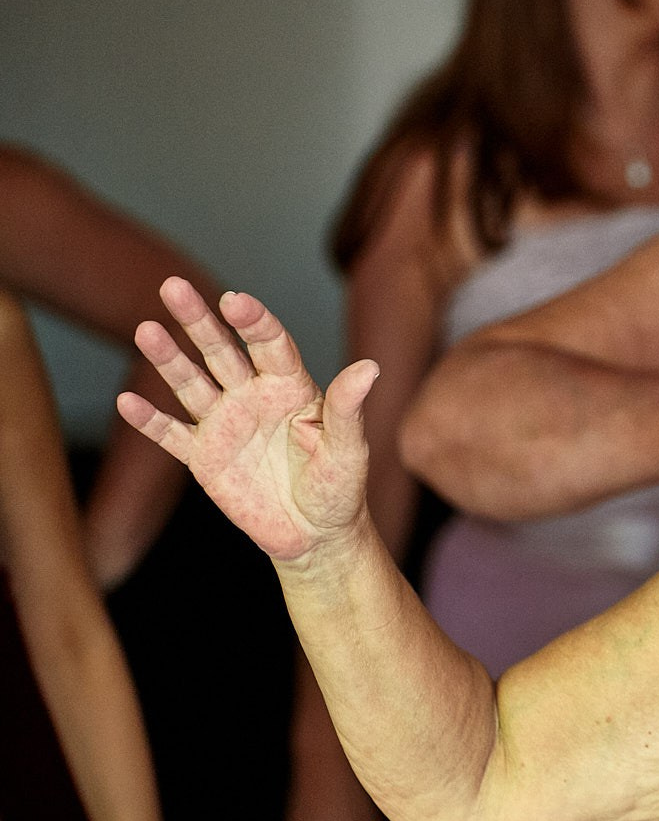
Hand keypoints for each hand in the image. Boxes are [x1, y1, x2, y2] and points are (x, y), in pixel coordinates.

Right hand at [117, 279, 378, 561]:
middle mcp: (253, 396)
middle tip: (173, 286)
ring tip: (146, 330)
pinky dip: (149, 421)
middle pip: (221, 351)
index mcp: (291, 388)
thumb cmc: (340, 488)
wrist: (314, 534)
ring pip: (191, 383)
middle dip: (198, 320)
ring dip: (168, 359)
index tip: (235, 300)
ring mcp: (225, 423)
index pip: (270, 344)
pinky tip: (126, 402)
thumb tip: (370, 368)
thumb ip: (348, 409)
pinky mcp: (203, 457)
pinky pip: (172, 435)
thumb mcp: (349, 450)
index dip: (253, 321)